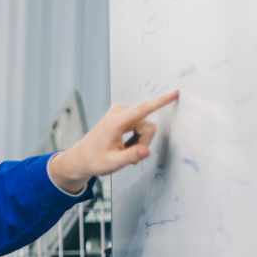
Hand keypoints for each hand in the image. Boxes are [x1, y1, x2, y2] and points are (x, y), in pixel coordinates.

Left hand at [48, 90, 179, 193]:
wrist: (81, 158)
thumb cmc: (95, 161)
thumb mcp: (113, 163)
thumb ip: (131, 156)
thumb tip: (146, 151)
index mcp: (116, 122)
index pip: (143, 110)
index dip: (161, 101)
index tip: (175, 92)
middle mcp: (118, 112)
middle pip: (148, 126)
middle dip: (143, 142)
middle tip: (127, 154)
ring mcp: (119, 111)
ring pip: (145, 126)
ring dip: (139, 141)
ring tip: (123, 150)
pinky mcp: (121, 113)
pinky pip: (140, 124)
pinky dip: (135, 137)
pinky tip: (123, 145)